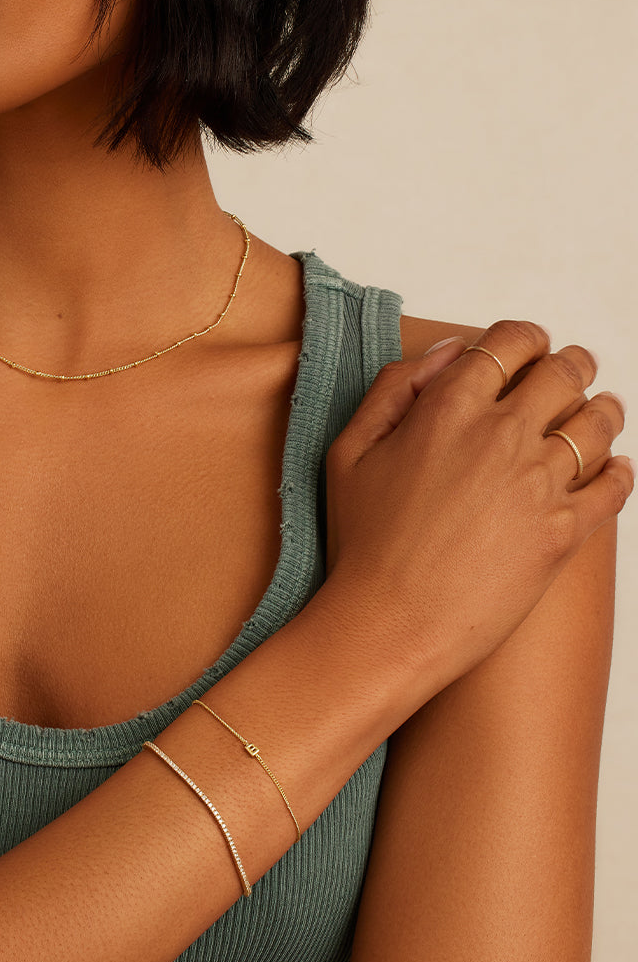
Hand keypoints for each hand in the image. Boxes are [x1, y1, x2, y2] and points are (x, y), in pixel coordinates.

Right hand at [323, 322, 631, 696]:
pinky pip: (614, 486)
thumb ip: (394, 388)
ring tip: (600, 411)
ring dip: (602, 409)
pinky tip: (613, 469)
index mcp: (448, 409)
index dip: (524, 337)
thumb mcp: (349, 450)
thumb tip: (450, 352)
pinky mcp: (564, 531)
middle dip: (572, 363)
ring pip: (597, 422)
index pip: (508, 342)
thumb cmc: (362, 542)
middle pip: (564, 372)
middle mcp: (502, 435)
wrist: (389, 624)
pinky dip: (620, 470)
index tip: (527, 347)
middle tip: (573, 369)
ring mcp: (539, 483)